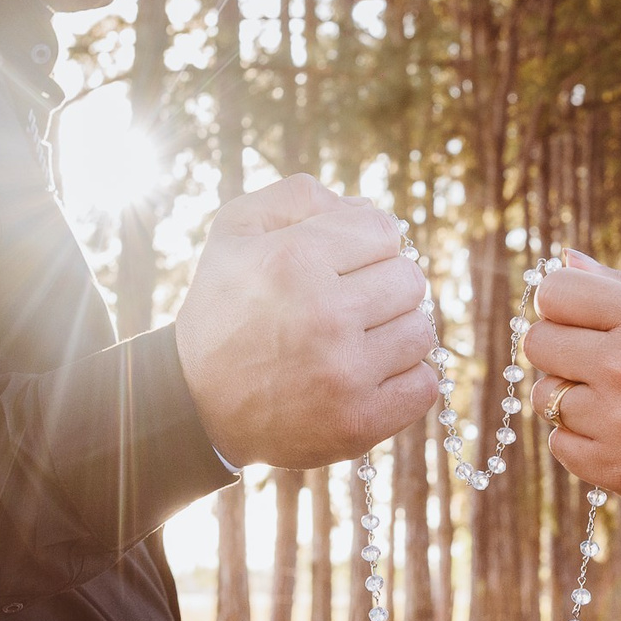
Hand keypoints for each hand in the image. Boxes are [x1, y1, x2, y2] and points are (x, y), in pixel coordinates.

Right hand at [176, 175, 438, 467]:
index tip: (342, 263)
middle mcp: (322, 315)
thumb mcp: (235, 232)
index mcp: (292, 260)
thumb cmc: (224, 308)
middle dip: (384, 286)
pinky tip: (366, 375)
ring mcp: (344, 374)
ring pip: (421, 333)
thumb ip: (298, 197)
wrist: (196, 404)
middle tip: (348, 303)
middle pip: (411, 280)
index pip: (385, 230)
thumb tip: (366, 206)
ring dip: (395, 333)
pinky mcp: (359, 423)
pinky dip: (404, 380)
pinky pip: (424, 386)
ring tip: (355, 341)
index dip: (365, 242)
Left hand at [521, 252, 620, 537]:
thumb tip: (564, 259)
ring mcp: (615, 422)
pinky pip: (557, 442)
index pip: (553, 293)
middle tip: (595, 361)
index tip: (579, 318)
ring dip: (571, 397)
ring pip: (543, 396)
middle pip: (536, 343)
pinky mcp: (611, 468)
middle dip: (559, 348)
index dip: (561, 304)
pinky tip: (619, 433)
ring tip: (616, 402)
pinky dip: (580, 438)